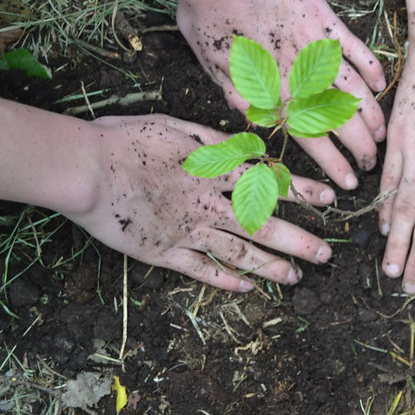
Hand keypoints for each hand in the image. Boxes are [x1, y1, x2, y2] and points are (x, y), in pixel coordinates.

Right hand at [62, 114, 336, 290]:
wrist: (85, 169)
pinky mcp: (163, 253)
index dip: (301, 191)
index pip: (268, 181)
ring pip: (238, 253)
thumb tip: (248, 145)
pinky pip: (200, 270)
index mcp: (212, 170)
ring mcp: (186, 231)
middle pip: (261, 225)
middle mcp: (207, 204)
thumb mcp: (175, 126)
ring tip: (296, 279)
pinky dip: (224, 280)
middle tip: (325, 256)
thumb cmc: (126, 139)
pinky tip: (246, 288)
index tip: (329, 199)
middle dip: (298, 241)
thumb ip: (214, 139)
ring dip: (269, 267)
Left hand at [170, 0, 386, 189]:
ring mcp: (317, 46)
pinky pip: (356, 49)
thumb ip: (241, 100)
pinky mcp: (325, 19)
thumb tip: (261, 129)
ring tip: (383, 136)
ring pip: (355, 90)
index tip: (347, 184)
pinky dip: (372, 68)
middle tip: (372, 165)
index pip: (311, 140)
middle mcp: (300, 75)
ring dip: (372, 116)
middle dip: (361, 148)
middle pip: (340, 120)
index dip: (333, 165)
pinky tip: (381, 86)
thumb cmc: (207, 17)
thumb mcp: (214, 69)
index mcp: (272, 92)